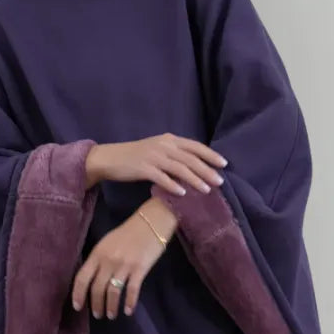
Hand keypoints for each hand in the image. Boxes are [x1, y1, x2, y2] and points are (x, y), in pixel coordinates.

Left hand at [72, 199, 176, 318]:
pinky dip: (129, 302)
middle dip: (96, 305)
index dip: (78, 294)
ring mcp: (124, 266)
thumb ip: (98, 260)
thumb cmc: (127, 233)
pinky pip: (132, 290)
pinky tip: (128, 310)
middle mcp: (108, 261)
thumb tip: (90, 280)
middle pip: (97, 288)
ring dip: (111, 306)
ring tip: (111, 315)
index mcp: (97, 254)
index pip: (82, 278)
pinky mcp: (140, 269)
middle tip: (97, 314)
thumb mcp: (106, 243)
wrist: (150, 223)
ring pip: (113, 292)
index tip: (77, 307)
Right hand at [85, 134, 226, 194]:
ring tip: (206, 190)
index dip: (210, 154)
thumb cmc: (135, 156)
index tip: (224, 164)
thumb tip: (195, 167)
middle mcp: (163, 145)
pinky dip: (173, 185)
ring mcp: (153, 156)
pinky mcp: (143, 168)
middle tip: (220, 182)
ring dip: (194, 180)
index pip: (194, 146)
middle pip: (190, 158)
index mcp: (169, 139)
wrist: (110, 158)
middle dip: (207, 170)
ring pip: (179, 168)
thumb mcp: (157, 150)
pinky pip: (162, 178)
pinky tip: (182, 194)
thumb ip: (174, 155)